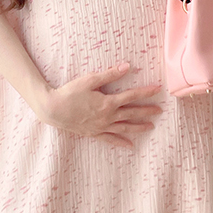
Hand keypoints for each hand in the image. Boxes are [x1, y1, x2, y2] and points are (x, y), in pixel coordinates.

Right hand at [40, 63, 163, 148]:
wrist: (53, 109)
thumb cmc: (70, 93)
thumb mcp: (90, 80)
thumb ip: (109, 74)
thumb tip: (127, 66)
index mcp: (108, 103)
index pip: (132, 96)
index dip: (146, 92)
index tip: (158, 89)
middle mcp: (108, 117)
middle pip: (132, 113)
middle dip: (147, 111)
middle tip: (159, 110)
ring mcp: (101, 127)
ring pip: (125, 128)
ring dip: (139, 127)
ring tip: (151, 126)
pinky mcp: (94, 133)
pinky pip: (111, 139)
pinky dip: (121, 142)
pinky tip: (130, 145)